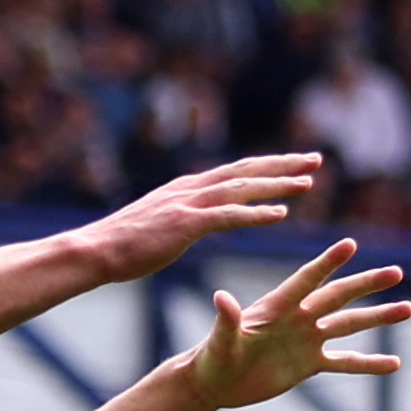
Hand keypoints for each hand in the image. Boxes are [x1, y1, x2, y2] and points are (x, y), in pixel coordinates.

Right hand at [69, 155, 326, 281]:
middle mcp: (191, 188)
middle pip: (245, 170)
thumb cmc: (123, 245)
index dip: (267, 166)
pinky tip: (280, 215)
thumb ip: (183, 217)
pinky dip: (256, 213)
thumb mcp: (159, 224)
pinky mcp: (184, 224)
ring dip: (278, 184)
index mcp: (187, 188)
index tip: (295, 164)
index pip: (235, 172)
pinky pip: (228, 216)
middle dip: (283, 164)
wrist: (95, 251)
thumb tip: (197, 220)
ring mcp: (188, 204)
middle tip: (315, 159)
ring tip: (308, 183)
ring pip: (242, 187)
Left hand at [186, 240, 409, 409]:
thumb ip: (226, 320)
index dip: (327, 263)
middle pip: (339, 297)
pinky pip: (345, 363)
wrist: (215, 382)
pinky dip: (369, 363)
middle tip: (397, 271)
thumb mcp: (219, 341)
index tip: (351, 245)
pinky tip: (394, 363)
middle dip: (367, 284)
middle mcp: (298, 317)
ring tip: (407, 308)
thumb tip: (221, 297)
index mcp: (277, 306)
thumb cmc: (212, 357)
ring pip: (349, 325)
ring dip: (378, 318)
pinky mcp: (310, 364)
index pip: (307, 280)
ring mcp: (307, 340)